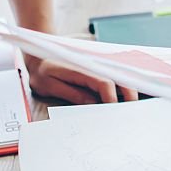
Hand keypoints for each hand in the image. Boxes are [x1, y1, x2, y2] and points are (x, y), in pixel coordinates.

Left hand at [22, 53, 138, 103]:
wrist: (39, 56)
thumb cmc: (42, 73)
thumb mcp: (50, 85)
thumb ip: (72, 94)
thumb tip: (92, 104)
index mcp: (82, 70)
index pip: (104, 83)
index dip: (112, 99)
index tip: (114, 114)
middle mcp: (93, 66)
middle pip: (119, 78)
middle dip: (129, 95)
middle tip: (131, 113)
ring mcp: (97, 67)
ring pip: (120, 77)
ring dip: (128, 91)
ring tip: (130, 108)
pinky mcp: (97, 70)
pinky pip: (114, 78)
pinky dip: (122, 88)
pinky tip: (124, 100)